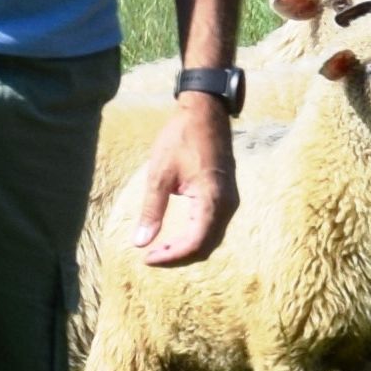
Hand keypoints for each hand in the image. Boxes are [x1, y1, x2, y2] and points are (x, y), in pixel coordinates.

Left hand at [121, 94, 233, 266]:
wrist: (205, 112)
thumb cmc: (180, 138)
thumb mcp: (159, 174)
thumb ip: (152, 210)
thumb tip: (141, 242)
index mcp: (212, 200)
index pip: (195, 244)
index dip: (171, 257)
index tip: (147, 258)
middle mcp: (227, 205)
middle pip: (206, 247)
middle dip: (178, 256)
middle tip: (150, 256)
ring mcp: (230, 201)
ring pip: (211, 239)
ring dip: (187, 248)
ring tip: (160, 249)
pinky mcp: (227, 196)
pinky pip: (214, 226)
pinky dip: (196, 237)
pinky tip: (176, 236)